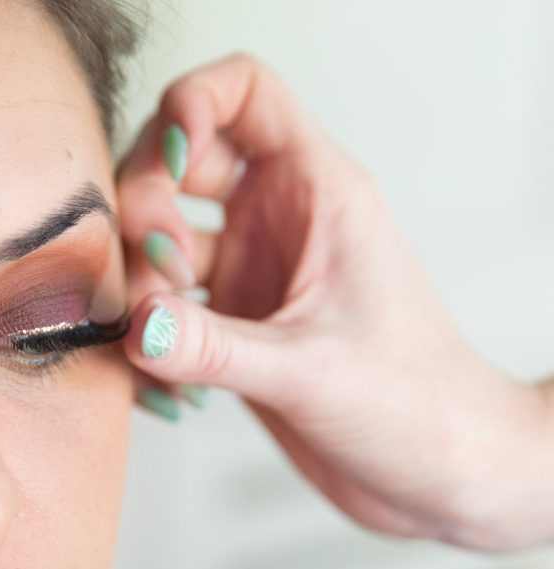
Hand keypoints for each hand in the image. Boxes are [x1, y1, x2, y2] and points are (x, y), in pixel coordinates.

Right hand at [117, 53, 553, 550]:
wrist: (438, 472)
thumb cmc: (418, 403)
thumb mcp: (312, 369)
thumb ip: (215, 348)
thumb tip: (133, 325)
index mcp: (317, 192)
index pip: (244, 93)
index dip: (191, 106)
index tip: (170, 165)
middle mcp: (276, 221)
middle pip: (173, 166)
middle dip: (143, 214)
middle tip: (157, 283)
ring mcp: (250, 272)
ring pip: (157, 242)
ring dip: (138, 290)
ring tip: (163, 356)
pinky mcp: (232, 324)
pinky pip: (161, 309)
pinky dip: (147, 341)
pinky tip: (171, 391)